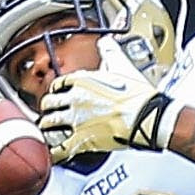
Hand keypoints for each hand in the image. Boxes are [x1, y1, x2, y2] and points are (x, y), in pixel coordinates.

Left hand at [39, 36, 176, 159]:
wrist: (147, 117)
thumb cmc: (138, 95)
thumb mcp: (123, 65)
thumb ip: (110, 51)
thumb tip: (106, 42)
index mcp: (82, 81)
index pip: (58, 83)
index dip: (58, 89)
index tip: (59, 93)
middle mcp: (74, 99)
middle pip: (48, 102)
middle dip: (48, 107)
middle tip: (50, 111)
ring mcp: (76, 120)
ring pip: (48, 124)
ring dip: (47, 127)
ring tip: (49, 130)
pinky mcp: (81, 140)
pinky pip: (59, 148)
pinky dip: (54, 152)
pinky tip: (53, 152)